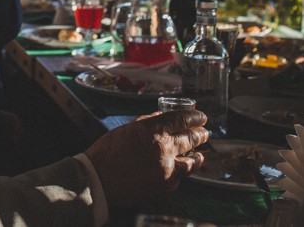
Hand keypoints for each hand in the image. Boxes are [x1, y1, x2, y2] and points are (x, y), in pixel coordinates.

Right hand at [83, 109, 208, 210]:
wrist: (98, 180)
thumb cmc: (108, 152)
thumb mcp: (126, 130)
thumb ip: (147, 122)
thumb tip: (163, 116)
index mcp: (152, 130)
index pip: (182, 119)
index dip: (195, 117)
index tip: (201, 117)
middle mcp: (163, 148)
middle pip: (191, 138)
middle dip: (200, 135)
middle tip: (204, 133)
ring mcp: (167, 169)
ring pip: (191, 161)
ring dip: (197, 156)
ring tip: (199, 154)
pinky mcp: (166, 186)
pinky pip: (179, 177)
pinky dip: (179, 173)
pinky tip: (178, 170)